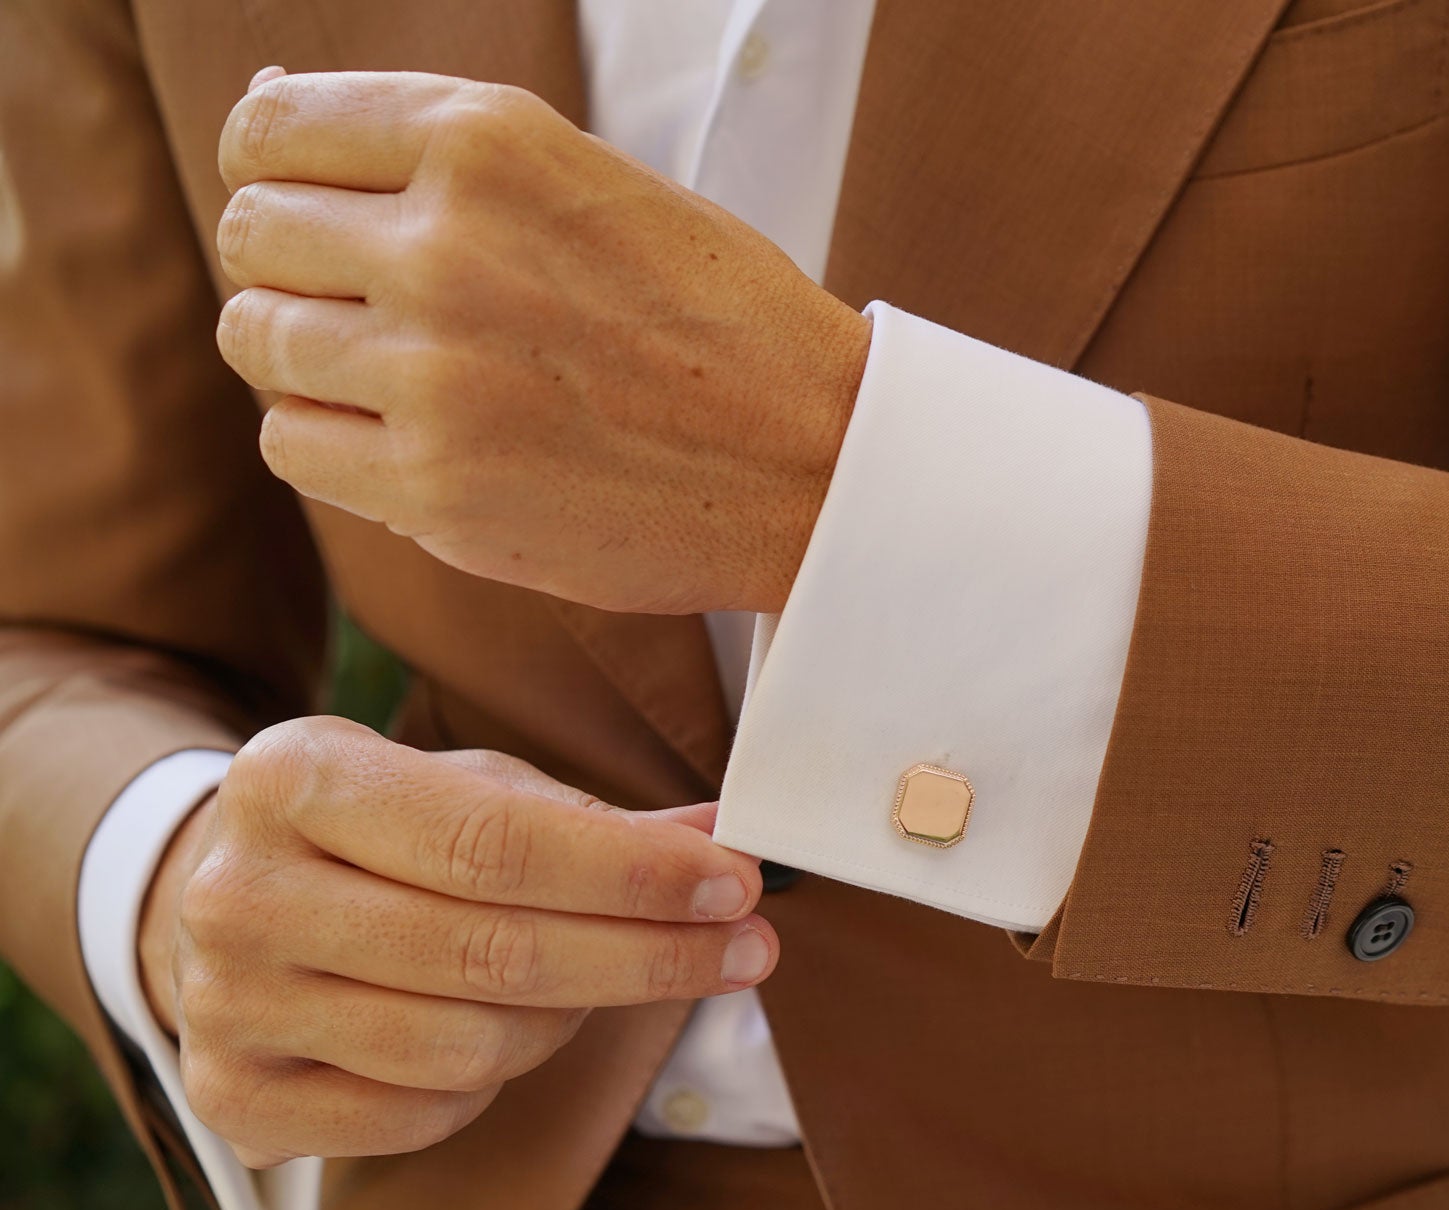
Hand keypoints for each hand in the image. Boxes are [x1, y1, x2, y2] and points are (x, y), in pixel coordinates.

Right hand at [136, 716, 774, 1166]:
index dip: (630, 873)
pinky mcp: (235, 1099)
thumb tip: (718, 842)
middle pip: (491, 952)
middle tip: (747, 947)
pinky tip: (509, 1030)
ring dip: (572, 1019)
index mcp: (295, 779)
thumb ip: (590, 819)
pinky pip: (423, 1113)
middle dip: (647, 955)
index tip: (734, 884)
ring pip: (467, 1045)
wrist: (219, 900)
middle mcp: (242, 893)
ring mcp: (227, 1005)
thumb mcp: (464, 788)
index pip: (494, 842)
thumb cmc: (375, 834)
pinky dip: (494, 1081)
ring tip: (610, 977)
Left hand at [212, 68, 871, 615]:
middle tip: (371, 306)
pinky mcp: (434, 486)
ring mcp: (435, 373)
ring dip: (308, 358)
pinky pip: (293, 444)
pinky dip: (333, 441)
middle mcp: (448, 246)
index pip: (270, 126)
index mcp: (490, 144)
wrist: (815, 461)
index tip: (310, 209)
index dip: (273, 169)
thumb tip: (272, 104)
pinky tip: (413, 439)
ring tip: (399, 376)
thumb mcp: (593, 180)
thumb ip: (443, 152)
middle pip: (253, 234)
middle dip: (293, 267)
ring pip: (258, 340)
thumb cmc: (715, 319)